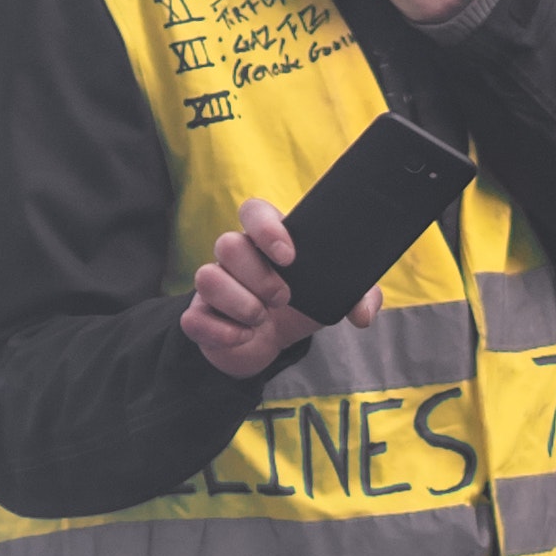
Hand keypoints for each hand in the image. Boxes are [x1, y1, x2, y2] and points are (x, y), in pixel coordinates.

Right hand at [182, 197, 371, 377]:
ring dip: (239, 303)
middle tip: (284, 298)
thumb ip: (356, 296)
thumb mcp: (332, 298)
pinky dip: (222, 332)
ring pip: (206, 277)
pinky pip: (193, 318)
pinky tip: (244, 337)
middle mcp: (235, 256)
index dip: (266, 229)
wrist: (270, 343)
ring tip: (261, 319)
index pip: (253, 211)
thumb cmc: (300, 305)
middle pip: (227, 243)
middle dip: (259, 276)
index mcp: (267, 239)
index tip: (289, 257)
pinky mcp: (200, 316)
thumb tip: (362, 314)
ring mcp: (214, 285)